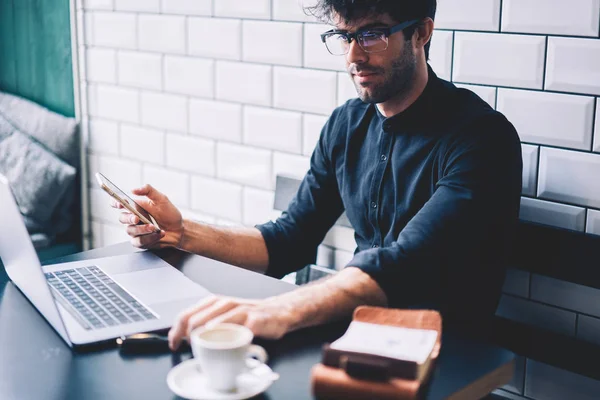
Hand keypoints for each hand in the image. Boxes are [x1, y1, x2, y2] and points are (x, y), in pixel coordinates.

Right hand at [112, 184, 183, 248]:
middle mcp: (134, 219)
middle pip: (122, 218)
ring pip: (131, 231)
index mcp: (136, 207)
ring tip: (154, 227)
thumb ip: (149, 191)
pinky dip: (149, 238)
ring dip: (142, 229)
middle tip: (137, 218)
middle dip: (129, 218)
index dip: (115, 203)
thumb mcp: (162, 199)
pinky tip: (159, 234)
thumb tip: (134, 189)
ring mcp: (136, 231)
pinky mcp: (141, 242)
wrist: (179, 229)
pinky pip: (139, 241)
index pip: (120, 203)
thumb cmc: (169, 214)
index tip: (120, 203)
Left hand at [168, 295, 292, 349]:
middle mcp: (225, 304)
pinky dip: (232, 336)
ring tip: (203, 345)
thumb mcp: (224, 316)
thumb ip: (206, 322)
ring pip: (217, 322)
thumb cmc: (248, 317)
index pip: (187, 314)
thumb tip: (182, 337)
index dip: (176, 331)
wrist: (278, 312)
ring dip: (206, 336)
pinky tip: (228, 343)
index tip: (174, 344)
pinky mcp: (255, 320)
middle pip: (198, 320)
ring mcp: (241, 311)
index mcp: (214, 303)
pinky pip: (241, 329)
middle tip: (190, 349)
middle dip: (189, 337)